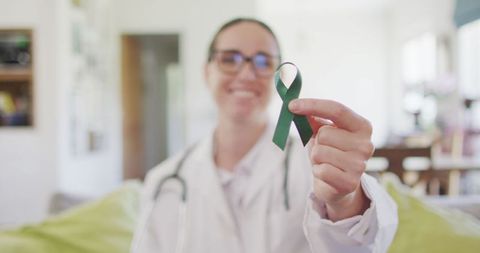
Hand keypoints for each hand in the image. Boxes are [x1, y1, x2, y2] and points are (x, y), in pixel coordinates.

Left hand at [289, 99, 373, 220]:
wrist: (338, 185)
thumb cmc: (330, 152)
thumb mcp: (323, 132)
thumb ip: (313, 119)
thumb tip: (296, 106)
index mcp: (362, 126)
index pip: (337, 110)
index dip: (313, 105)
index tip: (291, 105)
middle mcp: (366, 144)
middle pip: (324, 133)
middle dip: (317, 142)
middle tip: (324, 150)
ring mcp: (360, 165)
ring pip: (320, 152)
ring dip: (316, 159)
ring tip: (325, 163)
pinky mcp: (350, 182)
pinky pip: (321, 170)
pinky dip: (318, 172)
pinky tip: (326, 175)